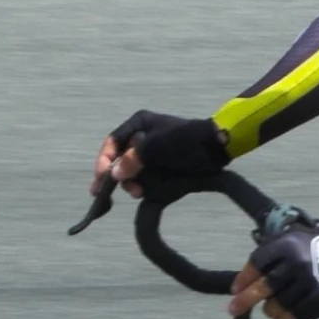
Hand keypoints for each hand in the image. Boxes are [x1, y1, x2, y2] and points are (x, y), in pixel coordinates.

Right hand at [91, 112, 226, 205]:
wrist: (216, 147)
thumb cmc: (185, 141)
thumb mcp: (156, 147)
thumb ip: (133, 159)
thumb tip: (113, 174)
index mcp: (138, 124)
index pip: (112, 142)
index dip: (104, 160)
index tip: (102, 178)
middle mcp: (142, 136)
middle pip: (119, 158)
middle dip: (115, 175)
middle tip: (105, 194)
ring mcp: (152, 151)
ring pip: (131, 169)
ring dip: (130, 182)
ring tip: (137, 193)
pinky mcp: (162, 164)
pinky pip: (144, 176)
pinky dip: (140, 185)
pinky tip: (142, 193)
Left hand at [239, 224, 318, 318]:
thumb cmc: (308, 246)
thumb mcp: (287, 239)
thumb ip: (266, 257)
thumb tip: (241, 286)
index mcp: (287, 244)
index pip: (257, 263)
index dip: (243, 279)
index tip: (235, 290)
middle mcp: (298, 262)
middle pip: (265, 286)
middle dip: (246, 300)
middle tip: (234, 310)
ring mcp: (312, 281)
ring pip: (279, 304)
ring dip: (270, 310)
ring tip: (270, 310)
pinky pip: (297, 314)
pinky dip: (285, 318)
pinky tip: (282, 317)